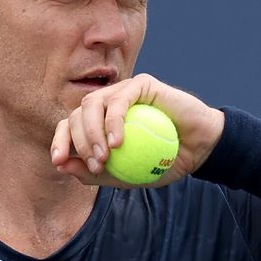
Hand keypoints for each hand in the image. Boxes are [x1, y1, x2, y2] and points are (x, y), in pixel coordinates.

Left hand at [50, 73, 225, 187]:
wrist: (201, 148)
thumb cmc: (165, 162)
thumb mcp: (127, 176)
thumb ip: (96, 173)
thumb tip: (62, 166)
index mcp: (99, 122)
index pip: (69, 126)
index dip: (59, 141)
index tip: (59, 162)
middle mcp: (108, 103)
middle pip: (76, 114)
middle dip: (79, 142)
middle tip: (96, 165)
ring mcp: (124, 91)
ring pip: (92, 103)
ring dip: (93, 132)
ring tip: (105, 156)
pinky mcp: (142, 84)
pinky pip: (120, 98)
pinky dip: (114, 121)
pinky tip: (118, 141)